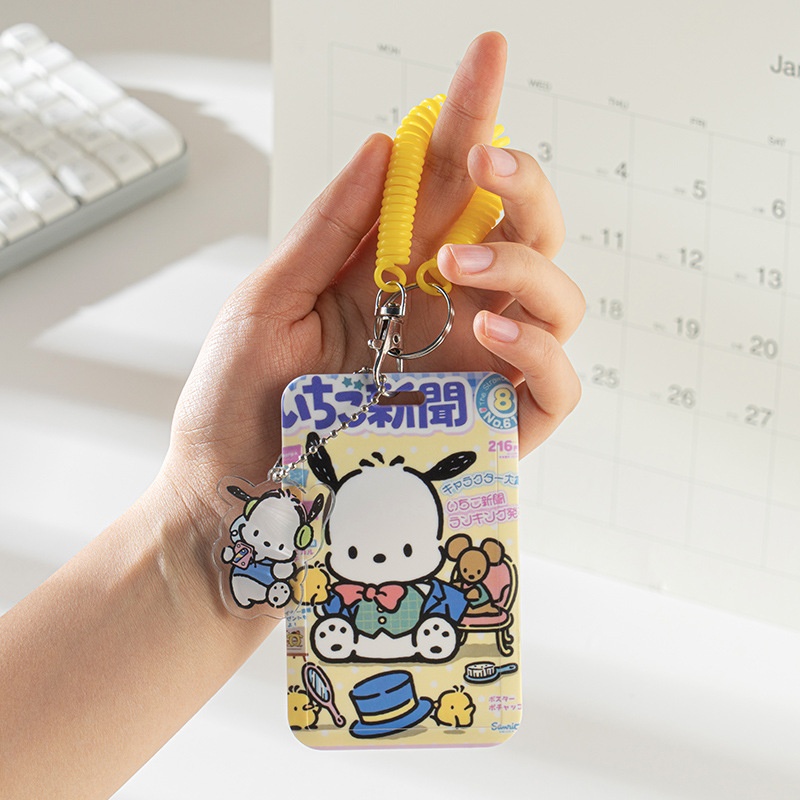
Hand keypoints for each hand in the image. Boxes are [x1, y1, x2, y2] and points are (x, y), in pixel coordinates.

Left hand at [161, 31, 582, 534]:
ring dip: (523, 265)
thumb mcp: (269, 302)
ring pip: (558, 299)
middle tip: (483, 164)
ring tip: (455, 269)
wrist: (234, 506)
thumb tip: (388, 146)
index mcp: (394, 274)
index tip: (488, 55)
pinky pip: (556, 385)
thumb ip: (331, 228)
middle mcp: (447, 316)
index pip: (452, 187)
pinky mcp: (494, 430)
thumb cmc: (240, 409)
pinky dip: (539, 350)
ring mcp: (476, 372)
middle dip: (522, 184)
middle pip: (526, 233)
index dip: (476, 118)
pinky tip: (485, 329)